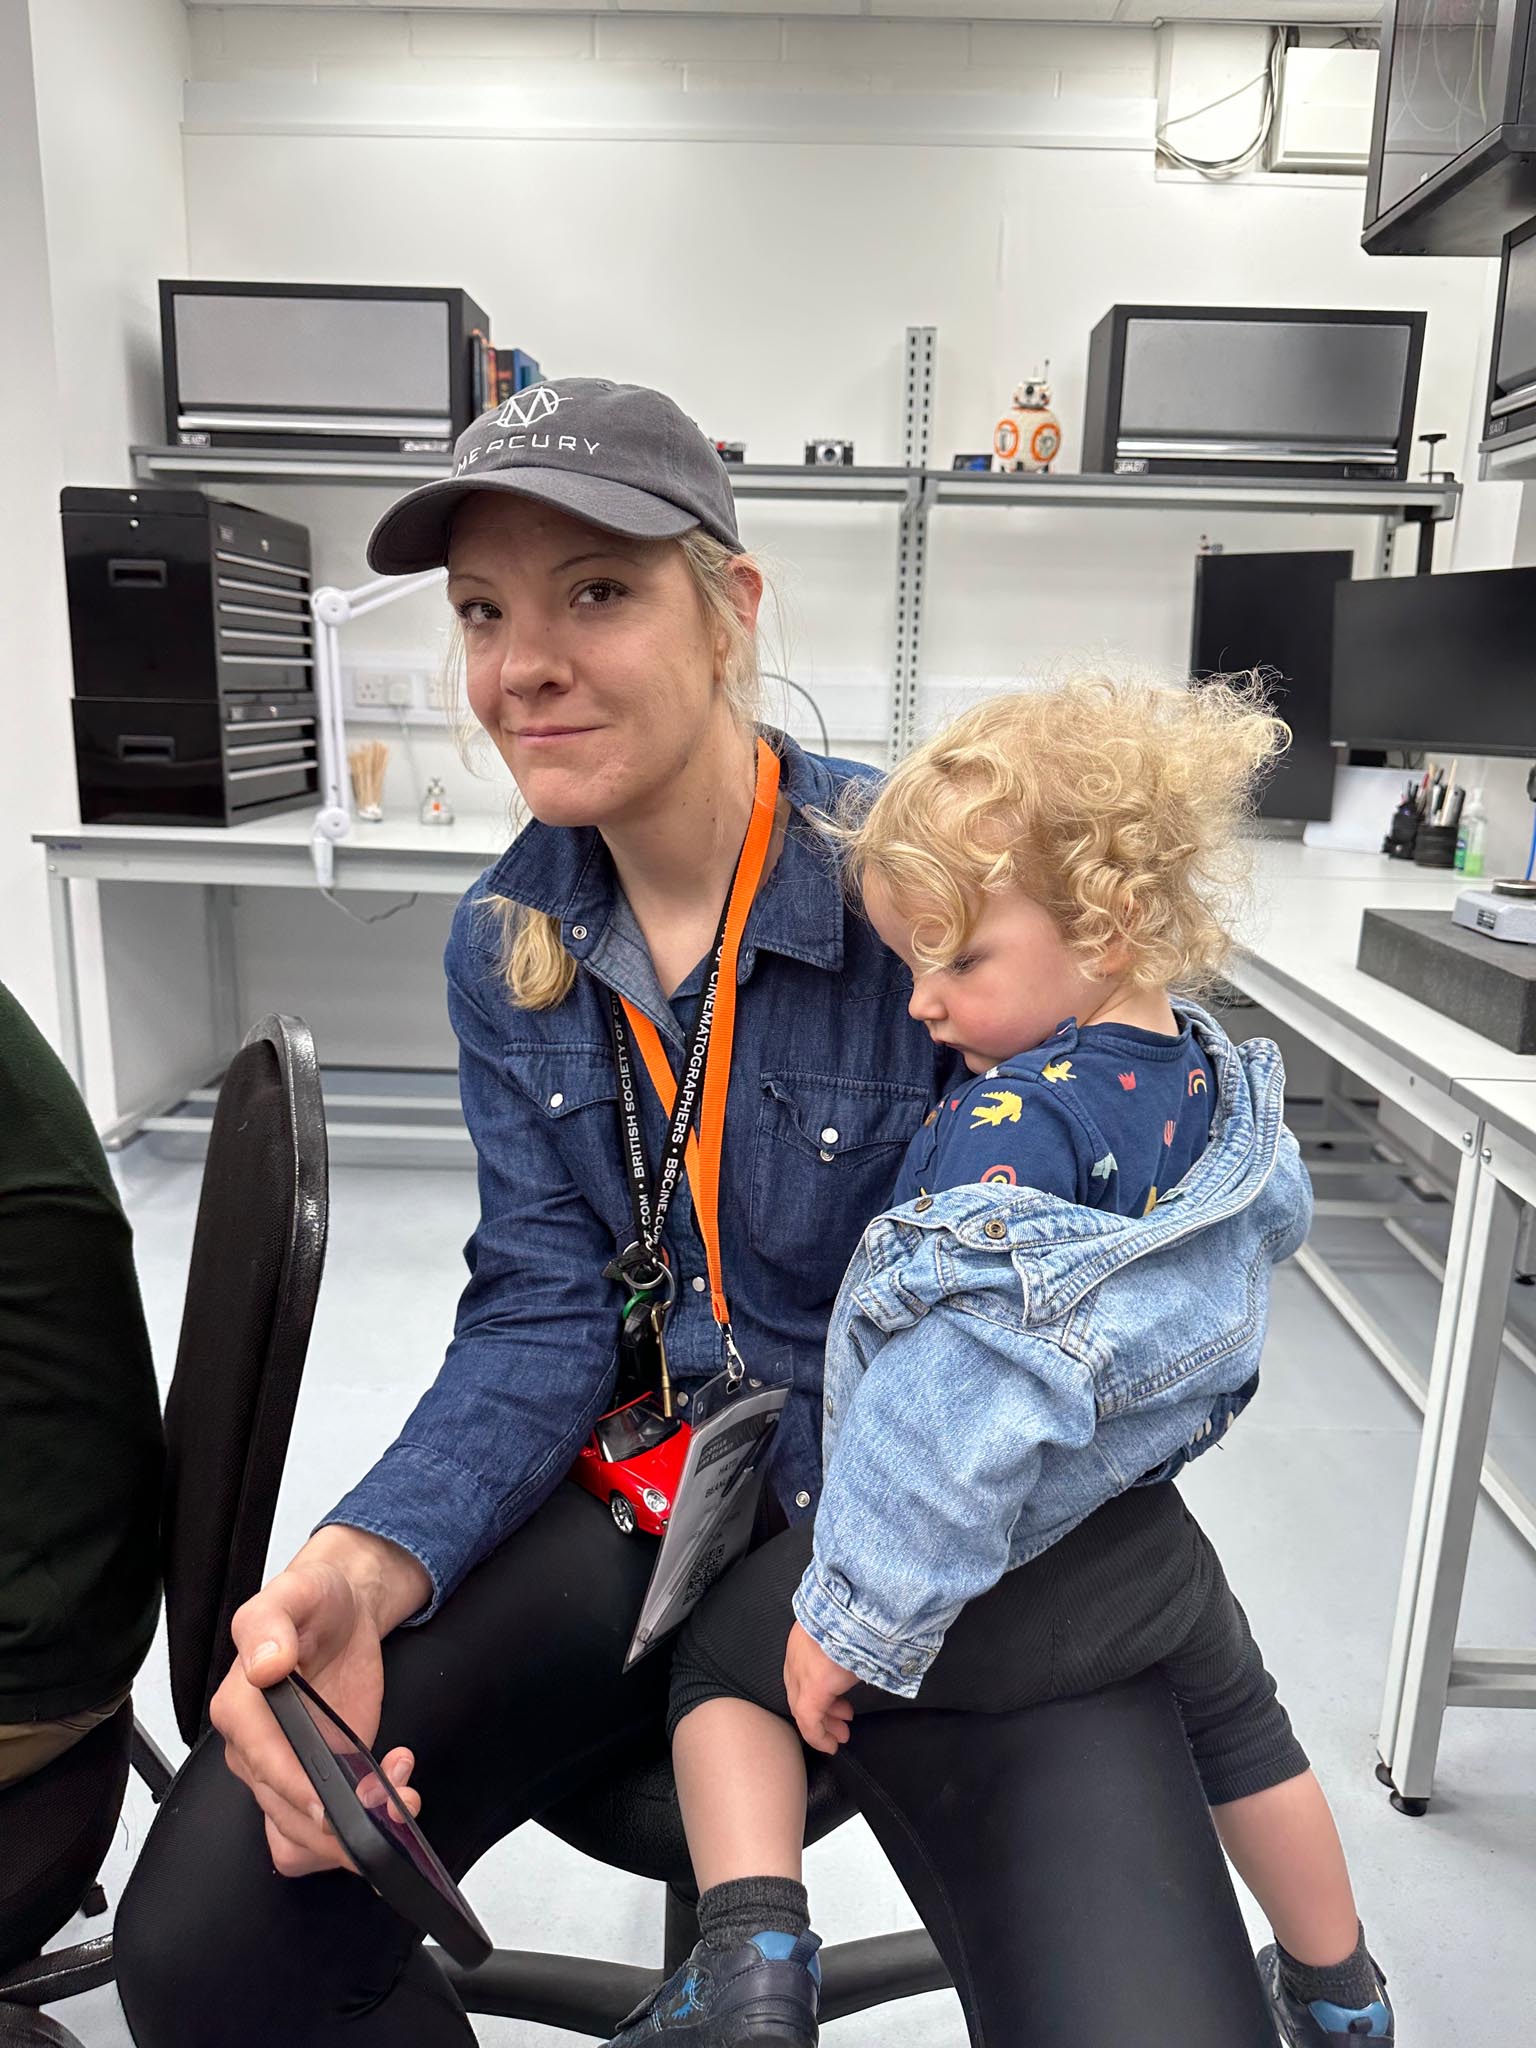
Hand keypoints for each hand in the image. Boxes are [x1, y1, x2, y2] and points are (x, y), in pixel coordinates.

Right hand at [209, 1529, 427, 1877]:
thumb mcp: (296, 1592)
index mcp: (240, 1707)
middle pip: (281, 1812)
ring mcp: (284, 1769)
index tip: (328, 1801)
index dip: (294, 1787)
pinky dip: (354, 1829)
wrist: (343, 1610)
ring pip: (299, 1835)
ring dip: (348, 1836)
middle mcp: (255, 1748)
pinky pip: (320, 1827)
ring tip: (397, 1797)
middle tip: (389, 1795)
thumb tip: (264, 1663)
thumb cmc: (315, 1601)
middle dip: (336, 1819)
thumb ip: (270, 1624)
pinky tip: (391, 1789)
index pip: (260, 1762)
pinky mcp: (313, 1779)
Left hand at [783, 1621, 857, 1754]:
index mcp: (805, 1635)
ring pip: (804, 1705)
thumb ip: (853, 1641)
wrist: (861, 1606)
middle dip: (823, 1708)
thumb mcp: (854, 1626)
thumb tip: (870, 1652)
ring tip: (840, 1734)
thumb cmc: (864, 1613)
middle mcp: (797, 1654)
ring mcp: (802, 1672)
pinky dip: (817, 1735)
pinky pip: (808, 1719)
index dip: (818, 1686)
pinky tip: (829, 1745)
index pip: (803, 1670)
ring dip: (823, 1721)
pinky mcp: (811, 1689)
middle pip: (802, 1689)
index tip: (834, 1701)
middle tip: (841, 1722)